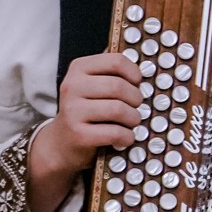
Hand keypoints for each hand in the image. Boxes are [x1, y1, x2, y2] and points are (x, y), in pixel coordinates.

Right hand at [29, 51, 143, 211]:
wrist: (55, 151)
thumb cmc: (85, 118)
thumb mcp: (95, 91)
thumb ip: (115, 76)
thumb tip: (157, 68)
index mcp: (78, 70)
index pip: (118, 60)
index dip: (136, 73)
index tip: (138, 85)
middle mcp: (72, 87)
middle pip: (125, 88)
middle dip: (138, 103)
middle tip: (135, 114)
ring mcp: (73, 111)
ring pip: (123, 109)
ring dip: (134, 122)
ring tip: (130, 128)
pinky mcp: (77, 135)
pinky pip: (117, 132)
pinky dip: (126, 138)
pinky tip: (121, 142)